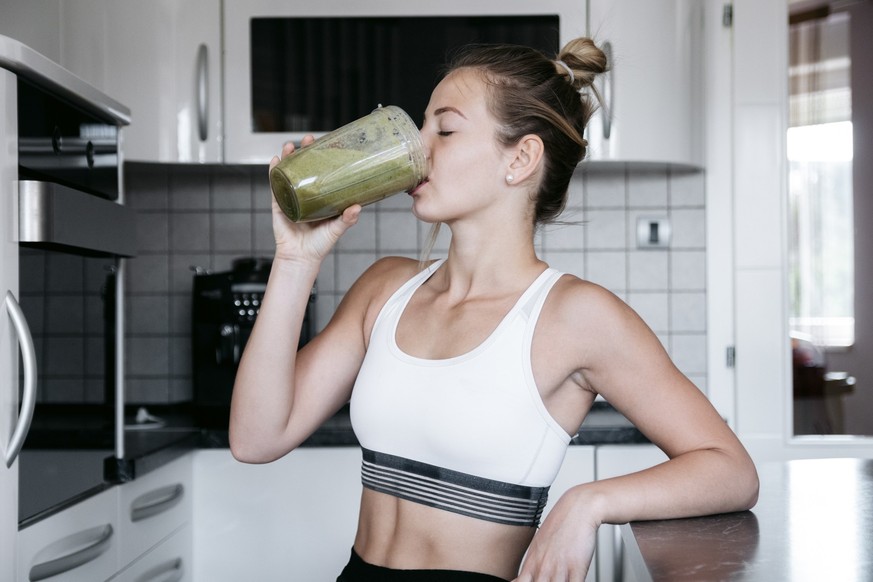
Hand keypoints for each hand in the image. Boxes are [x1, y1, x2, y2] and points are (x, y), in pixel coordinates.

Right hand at [268, 136, 360, 263]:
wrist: (301, 258)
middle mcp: (306, 194)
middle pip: (304, 167)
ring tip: (290, 145)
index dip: (322, 157)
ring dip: (287, 157)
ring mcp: (291, 197)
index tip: (327, 143)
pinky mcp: (279, 204)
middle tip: (308, 139)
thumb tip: (357, 207)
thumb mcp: (336, 229)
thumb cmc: (320, 244)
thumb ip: (347, 219)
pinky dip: (273, 172)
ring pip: (288, 172)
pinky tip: (275, 160)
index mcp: (321, 197)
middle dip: (304, 151)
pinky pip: (275, 185)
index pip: (322, 171)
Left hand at [513, 489, 598, 581]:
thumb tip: (525, 577)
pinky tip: (573, 580)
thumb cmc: (560, 524)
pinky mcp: (577, 567)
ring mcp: (559, 568)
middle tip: (547, 580)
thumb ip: (533, 564)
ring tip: (561, 580)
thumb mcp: (539, 544)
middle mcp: (543, 567)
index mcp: (531, 563)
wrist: (578, 507)